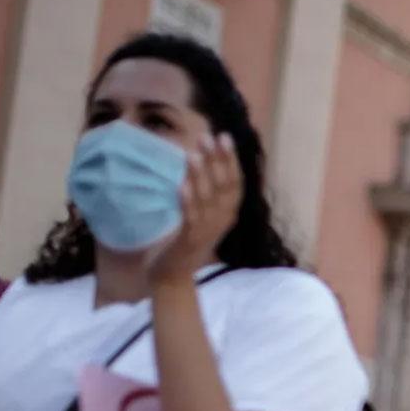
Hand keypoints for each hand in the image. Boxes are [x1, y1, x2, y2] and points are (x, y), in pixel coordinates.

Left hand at [149, 133, 240, 283]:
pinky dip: (187, 200)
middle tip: (208, 137)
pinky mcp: (189, 240)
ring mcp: (207, 231)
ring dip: (200, 176)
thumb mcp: (201, 212)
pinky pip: (190, 217)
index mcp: (228, 213)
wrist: (173, 274)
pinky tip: (182, 184)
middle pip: (223, 187)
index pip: (235, 182)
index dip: (231, 159)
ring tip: (193, 154)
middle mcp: (222, 221)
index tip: (224, 137)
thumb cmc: (186, 239)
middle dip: (217, 160)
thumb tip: (203, 157)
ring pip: (206, 200)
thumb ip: (205, 190)